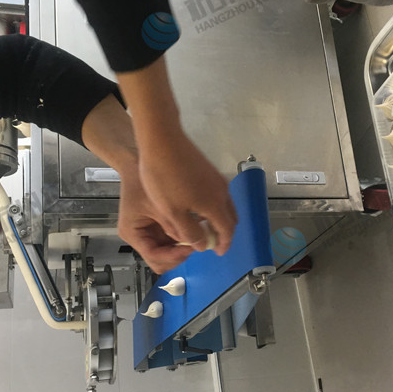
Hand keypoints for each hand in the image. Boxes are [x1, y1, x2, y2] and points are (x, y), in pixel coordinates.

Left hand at [116, 57, 236, 255]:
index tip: (219, 252)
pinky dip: (215, 206)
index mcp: (214, 205)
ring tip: (205, 227)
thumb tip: (203, 244)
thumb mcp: (172, 212)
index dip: (224, 243)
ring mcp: (216, 178)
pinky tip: (198, 206)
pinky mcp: (209, 169)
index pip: (227, 230)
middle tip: (213, 242)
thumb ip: (189, 232)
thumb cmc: (163, 178)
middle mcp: (221, 191)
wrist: (161, 139)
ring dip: (219, 218)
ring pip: (225, 205)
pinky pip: (219, 194)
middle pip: (230, 217)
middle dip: (224, 232)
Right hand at [118, 166, 193, 273]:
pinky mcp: (157, 229)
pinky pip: (170, 242)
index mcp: (132, 233)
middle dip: (177, 256)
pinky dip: (181, 240)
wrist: (135, 165)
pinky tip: (192, 230)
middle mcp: (139, 238)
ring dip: (181, 249)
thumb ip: (173, 224)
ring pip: (167, 254)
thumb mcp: (159, 204)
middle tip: (194, 244)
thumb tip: (191, 241)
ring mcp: (148, 235)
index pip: (154, 256)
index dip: (173, 255)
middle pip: (160, 261)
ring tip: (195, 237)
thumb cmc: (141, 181)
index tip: (190, 247)